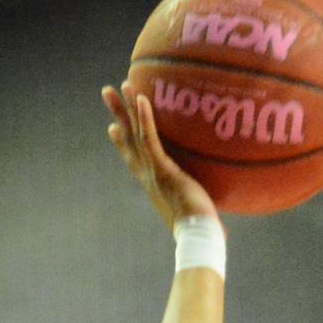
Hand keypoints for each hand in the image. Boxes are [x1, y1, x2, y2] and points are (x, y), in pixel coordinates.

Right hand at [102, 86, 216, 230]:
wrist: (197, 237)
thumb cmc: (200, 231)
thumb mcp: (195, 212)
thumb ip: (199, 205)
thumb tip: (214, 213)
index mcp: (152, 184)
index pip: (133, 158)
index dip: (122, 142)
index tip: (113, 127)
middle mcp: (147, 175)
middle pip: (127, 139)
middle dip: (117, 115)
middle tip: (107, 95)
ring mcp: (152, 171)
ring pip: (135, 133)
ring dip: (127, 108)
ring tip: (120, 85)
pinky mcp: (162, 168)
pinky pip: (150, 138)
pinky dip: (145, 118)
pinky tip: (141, 97)